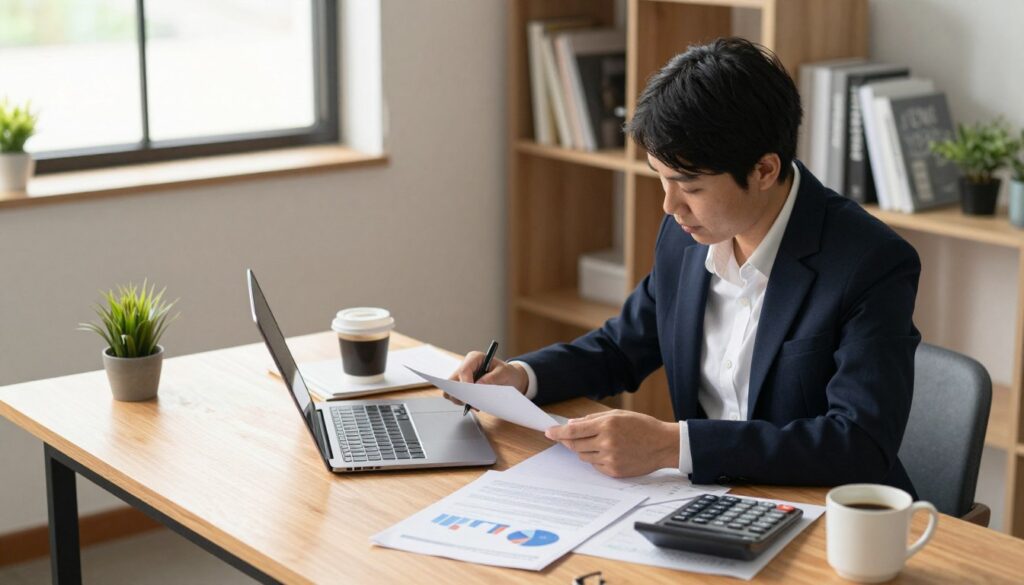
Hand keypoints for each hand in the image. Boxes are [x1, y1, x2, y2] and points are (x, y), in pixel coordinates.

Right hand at [443, 352, 528, 406]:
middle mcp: (465, 367)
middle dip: (460, 394)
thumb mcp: (504, 373)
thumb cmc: (507, 373)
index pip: (463, 370)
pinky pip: (456, 397)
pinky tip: (474, 405)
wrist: (509, 378)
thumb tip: (478, 385)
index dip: (466, 383)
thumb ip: (492, 378)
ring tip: (476, 404)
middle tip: (472, 404)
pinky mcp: (462, 388)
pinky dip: (463, 403)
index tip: (472, 395)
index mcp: (474, 358)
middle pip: (452, 381)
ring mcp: (462, 378)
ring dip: (461, 400)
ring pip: (451, 391)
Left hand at [544, 410, 679, 477]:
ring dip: (583, 450)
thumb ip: (593, 419)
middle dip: (568, 441)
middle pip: (575, 445)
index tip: (548, 433)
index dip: (558, 432)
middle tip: (567, 438)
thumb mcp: (618, 415)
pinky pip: (595, 466)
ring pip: (583, 456)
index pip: (574, 430)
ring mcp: (610, 459)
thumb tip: (572, 423)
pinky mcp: (614, 471)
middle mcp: (607, 443)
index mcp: (607, 425)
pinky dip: (596, 459)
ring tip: (598, 443)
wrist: (663, 445)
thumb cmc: (642, 426)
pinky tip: (608, 453)